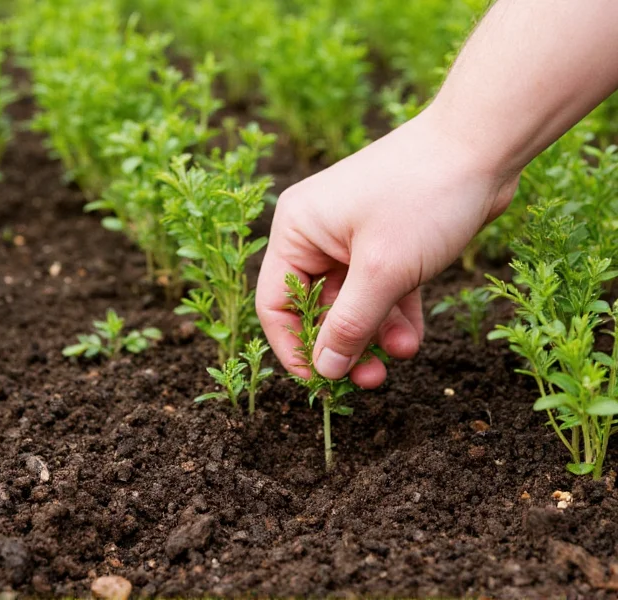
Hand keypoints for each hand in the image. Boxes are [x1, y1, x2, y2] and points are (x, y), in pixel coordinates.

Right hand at [256, 107, 519, 387]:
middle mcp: (317, 233)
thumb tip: (323, 370)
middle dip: (342, 344)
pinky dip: (394, 314)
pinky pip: (381, 289)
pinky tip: (411, 340)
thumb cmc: (422, 196)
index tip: (320, 381)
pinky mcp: (387, 241)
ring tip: (399, 359)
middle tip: (367, 379)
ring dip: (374, 334)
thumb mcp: (382, 272)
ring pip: (353, 302)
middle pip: (317, 306)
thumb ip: (348, 326)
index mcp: (297, 230)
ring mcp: (353, 236)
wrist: (483, 144)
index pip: (276, 302)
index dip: (294, 346)